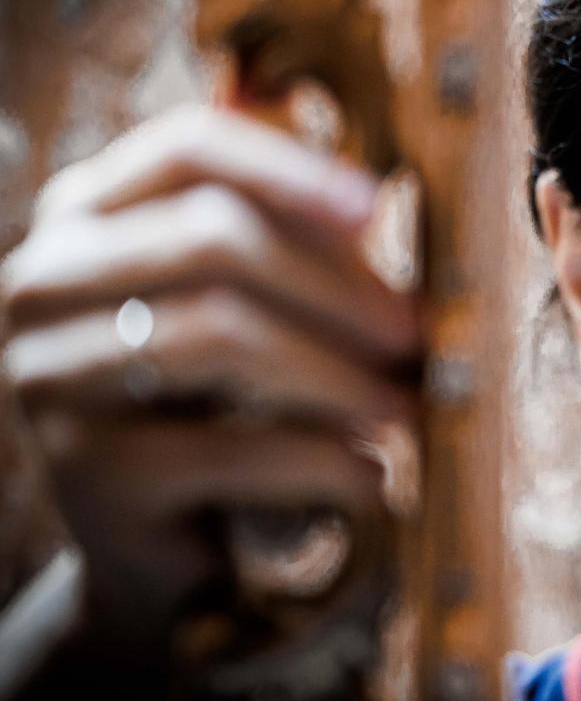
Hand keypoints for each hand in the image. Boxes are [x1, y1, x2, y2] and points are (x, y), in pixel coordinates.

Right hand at [0, 106, 418, 651]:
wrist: (164, 553)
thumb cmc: (232, 407)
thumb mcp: (265, 311)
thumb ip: (304, 249)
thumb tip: (375, 206)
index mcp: (88, 214)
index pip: (188, 147)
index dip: (291, 169)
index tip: (380, 207)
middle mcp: (45, 281)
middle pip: (214, 238)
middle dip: (338, 288)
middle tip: (415, 336)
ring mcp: (48, 375)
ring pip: (221, 335)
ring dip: (340, 375)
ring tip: (406, 410)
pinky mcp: (84, 473)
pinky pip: (231, 449)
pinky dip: (324, 463)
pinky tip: (373, 481)